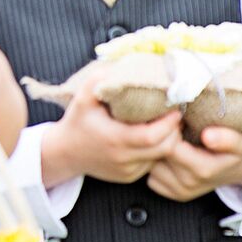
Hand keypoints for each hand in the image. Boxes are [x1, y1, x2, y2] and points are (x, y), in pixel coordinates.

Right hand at [41, 73, 181, 185]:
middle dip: (175, 131)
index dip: (169, 123)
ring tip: (168, 123)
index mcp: (114, 139)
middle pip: (164, 148)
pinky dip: (157, 150)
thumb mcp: (84, 96)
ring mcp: (127, 171)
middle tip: (176, 113)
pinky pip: (152, 163)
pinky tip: (153, 136)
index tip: (175, 108)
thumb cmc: (77, 120)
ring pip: (160, 157)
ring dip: (168, 141)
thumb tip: (125, 65)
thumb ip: (102, 79)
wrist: (65, 153)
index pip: (152, 136)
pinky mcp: (129, 176)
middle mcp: (122, 159)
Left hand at [146, 126, 241, 202]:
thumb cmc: (236, 150)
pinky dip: (156, 165)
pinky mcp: (172, 194)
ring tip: (171, 140)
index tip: (177, 118)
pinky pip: (151, 177)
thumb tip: (208, 136)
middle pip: (158, 155)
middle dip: (161, 138)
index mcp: (202, 169)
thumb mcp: (240, 141)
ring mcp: (179, 191)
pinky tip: (169, 156)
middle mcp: (188, 184)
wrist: (238, 169)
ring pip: (151, 166)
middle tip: (172, 126)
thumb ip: (227, 138)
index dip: (169, 129)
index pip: (170, 146)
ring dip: (156, 152)